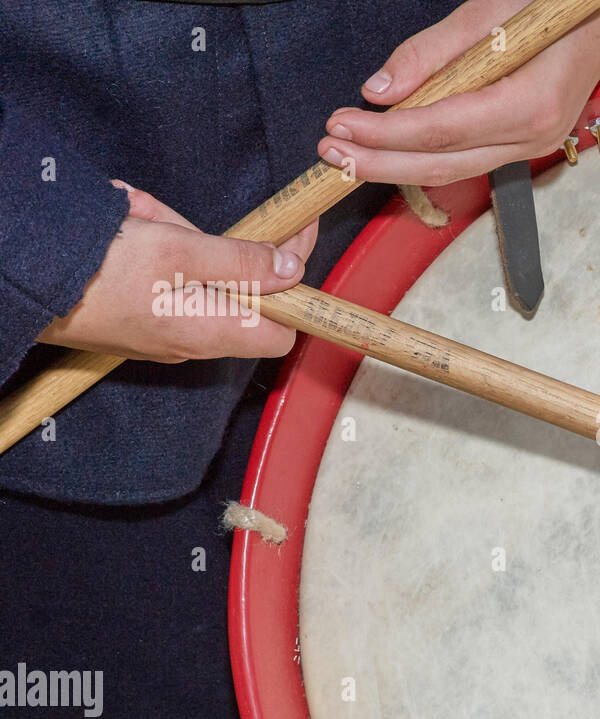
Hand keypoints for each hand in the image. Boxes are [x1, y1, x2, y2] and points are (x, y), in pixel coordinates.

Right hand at [38, 183, 318, 362]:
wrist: (23, 279)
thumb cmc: (94, 270)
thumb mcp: (177, 250)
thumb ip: (240, 262)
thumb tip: (291, 269)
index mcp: (211, 333)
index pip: (283, 331)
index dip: (297, 290)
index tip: (295, 241)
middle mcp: (194, 343)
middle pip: (242, 297)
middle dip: (224, 250)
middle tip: (183, 219)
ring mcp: (168, 334)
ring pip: (201, 282)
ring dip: (183, 243)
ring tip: (141, 218)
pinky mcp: (145, 321)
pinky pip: (168, 282)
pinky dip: (159, 248)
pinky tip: (131, 227)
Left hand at [316, 0, 599, 185]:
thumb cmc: (555, 1)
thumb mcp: (488, 12)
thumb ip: (431, 53)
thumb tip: (379, 89)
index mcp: (531, 106)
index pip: (440, 132)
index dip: (384, 133)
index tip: (340, 123)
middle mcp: (537, 137)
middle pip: (443, 165)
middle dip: (381, 162)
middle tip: (331, 152)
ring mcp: (536, 145)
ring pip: (454, 168)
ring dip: (398, 163)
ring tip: (351, 152)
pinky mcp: (528, 140)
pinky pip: (470, 156)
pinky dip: (427, 154)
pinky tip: (393, 145)